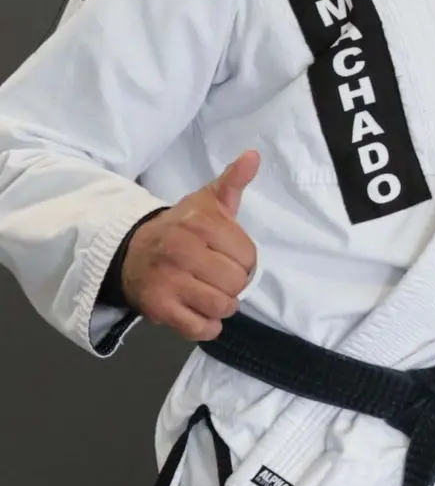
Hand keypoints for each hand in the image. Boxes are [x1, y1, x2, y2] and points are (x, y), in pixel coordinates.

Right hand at [120, 152, 258, 342]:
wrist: (130, 252)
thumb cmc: (180, 228)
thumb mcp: (206, 202)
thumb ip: (232, 182)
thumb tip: (253, 156)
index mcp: (199, 224)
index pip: (247, 256)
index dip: (243, 261)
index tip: (228, 256)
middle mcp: (182, 251)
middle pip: (236, 283)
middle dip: (233, 283)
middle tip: (217, 276)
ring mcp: (168, 281)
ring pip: (221, 306)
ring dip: (222, 306)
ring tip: (210, 293)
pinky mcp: (158, 308)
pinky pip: (200, 329)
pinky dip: (207, 326)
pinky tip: (200, 312)